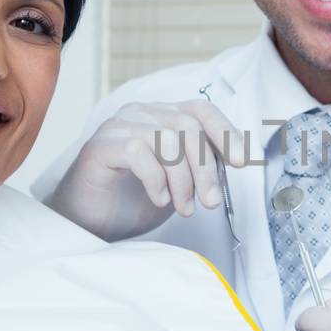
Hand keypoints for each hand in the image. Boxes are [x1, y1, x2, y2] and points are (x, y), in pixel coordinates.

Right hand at [47, 99, 245, 240]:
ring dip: (182, 180)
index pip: (201, 109)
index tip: (240, 161)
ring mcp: (118, 127)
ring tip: (183, 208)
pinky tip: (158, 200)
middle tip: (209, 202)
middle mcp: (141, 114)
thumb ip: (201, 164)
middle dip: (205, 168)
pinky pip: (138, 152)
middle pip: (187, 126)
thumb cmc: (133, 199)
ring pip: (166, 139)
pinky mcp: (100, 147)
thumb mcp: (179, 181)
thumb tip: (235, 160)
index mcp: (162, 116)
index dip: (224, 132)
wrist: (90, 221)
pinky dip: (156, 179)